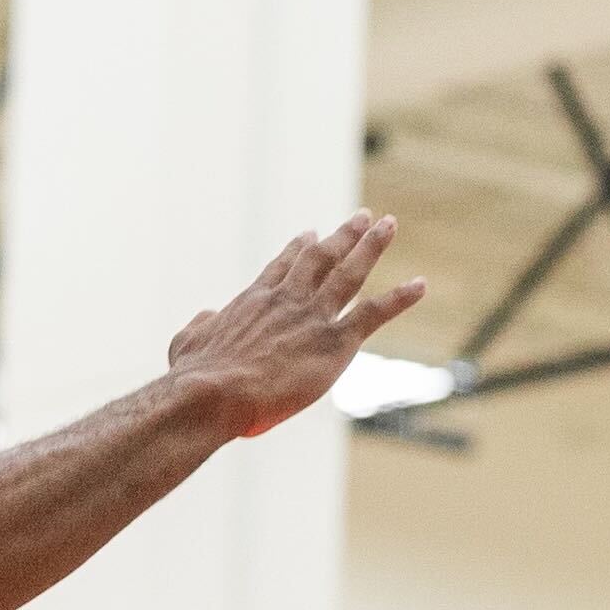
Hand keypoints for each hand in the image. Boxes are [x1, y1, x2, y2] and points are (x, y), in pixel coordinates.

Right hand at [164, 211, 427, 438]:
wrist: (215, 391)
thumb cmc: (195, 375)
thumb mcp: (187, 343)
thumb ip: (199, 326)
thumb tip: (206, 314)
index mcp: (255, 300)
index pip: (283, 267)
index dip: (299, 249)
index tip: (311, 234)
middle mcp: (288, 299)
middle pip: (321, 258)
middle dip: (343, 236)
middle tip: (362, 217)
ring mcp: (313, 316)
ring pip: (350, 273)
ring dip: (372, 247)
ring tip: (388, 225)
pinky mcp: (335, 341)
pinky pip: (374, 313)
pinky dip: (400, 298)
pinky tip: (421, 285)